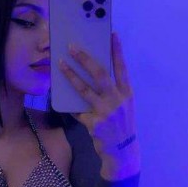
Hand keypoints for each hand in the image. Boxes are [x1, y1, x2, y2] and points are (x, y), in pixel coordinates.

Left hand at [58, 32, 140, 180]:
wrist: (122, 151)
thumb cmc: (121, 126)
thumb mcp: (124, 107)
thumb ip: (114, 93)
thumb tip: (94, 76)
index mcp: (127, 94)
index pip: (121, 68)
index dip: (117, 51)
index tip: (112, 34)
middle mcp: (117, 101)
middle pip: (100, 74)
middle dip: (85, 58)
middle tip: (72, 46)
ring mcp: (105, 112)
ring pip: (84, 89)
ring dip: (71, 75)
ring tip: (60, 64)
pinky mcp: (94, 123)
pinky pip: (78, 111)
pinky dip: (70, 106)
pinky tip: (62, 98)